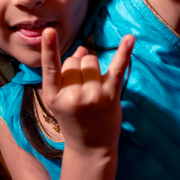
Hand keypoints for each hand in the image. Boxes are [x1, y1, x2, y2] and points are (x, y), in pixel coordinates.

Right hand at [39, 28, 134, 153]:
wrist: (90, 148)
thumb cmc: (73, 119)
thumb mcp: (60, 100)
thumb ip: (66, 74)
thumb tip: (82, 49)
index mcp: (53, 96)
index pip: (51, 68)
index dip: (49, 49)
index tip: (49, 31)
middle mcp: (72, 95)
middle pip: (75, 61)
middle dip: (78, 67)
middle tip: (80, 88)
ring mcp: (92, 95)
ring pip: (91, 61)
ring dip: (92, 67)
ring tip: (93, 87)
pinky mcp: (111, 96)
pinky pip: (117, 68)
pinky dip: (124, 53)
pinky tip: (130, 38)